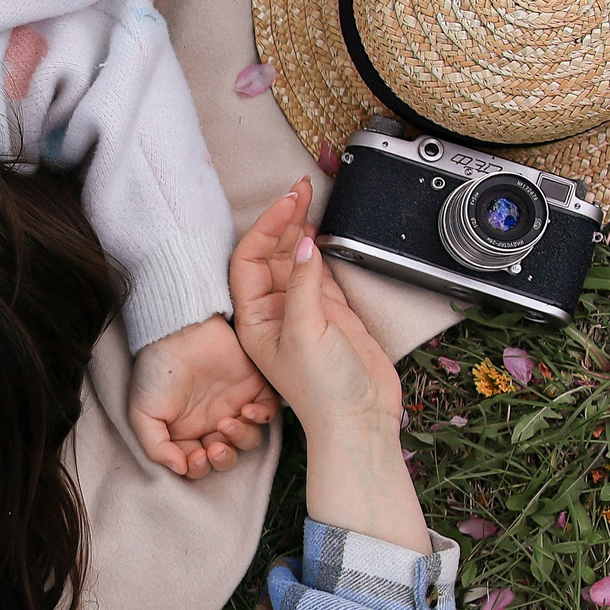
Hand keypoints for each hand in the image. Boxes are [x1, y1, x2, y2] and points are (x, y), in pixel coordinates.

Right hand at [129, 315, 279, 477]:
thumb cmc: (154, 372)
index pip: (198, 464)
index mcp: (184, 433)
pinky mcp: (254, 389)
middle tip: (214, 447)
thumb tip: (179, 470)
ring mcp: (233, 406)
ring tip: (227, 423)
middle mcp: (210, 423)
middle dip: (223, 459)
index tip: (194, 456)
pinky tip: (247, 411)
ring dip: (240, 440)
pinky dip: (262, 418)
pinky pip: (268, 414)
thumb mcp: (141, 413)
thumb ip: (155, 446)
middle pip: (227, 457)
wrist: (177, 333)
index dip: (199, 468)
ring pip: (249, 440)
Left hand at [230, 180, 401, 436]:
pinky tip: (320, 232)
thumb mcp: (306, 333)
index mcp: (254, 319)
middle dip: (284, 220)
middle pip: (272, 255)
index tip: (289, 200)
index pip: (250, 260)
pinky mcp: (330, 315)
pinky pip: (319, 274)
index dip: (267, 226)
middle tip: (302, 188)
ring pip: (296, 260)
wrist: (359, 420)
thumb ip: (305, 287)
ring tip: (308, 199)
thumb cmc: (323, 391)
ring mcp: (302, 312)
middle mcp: (273, 312)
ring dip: (300, 230)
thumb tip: (307, 245)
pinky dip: (320, 252)